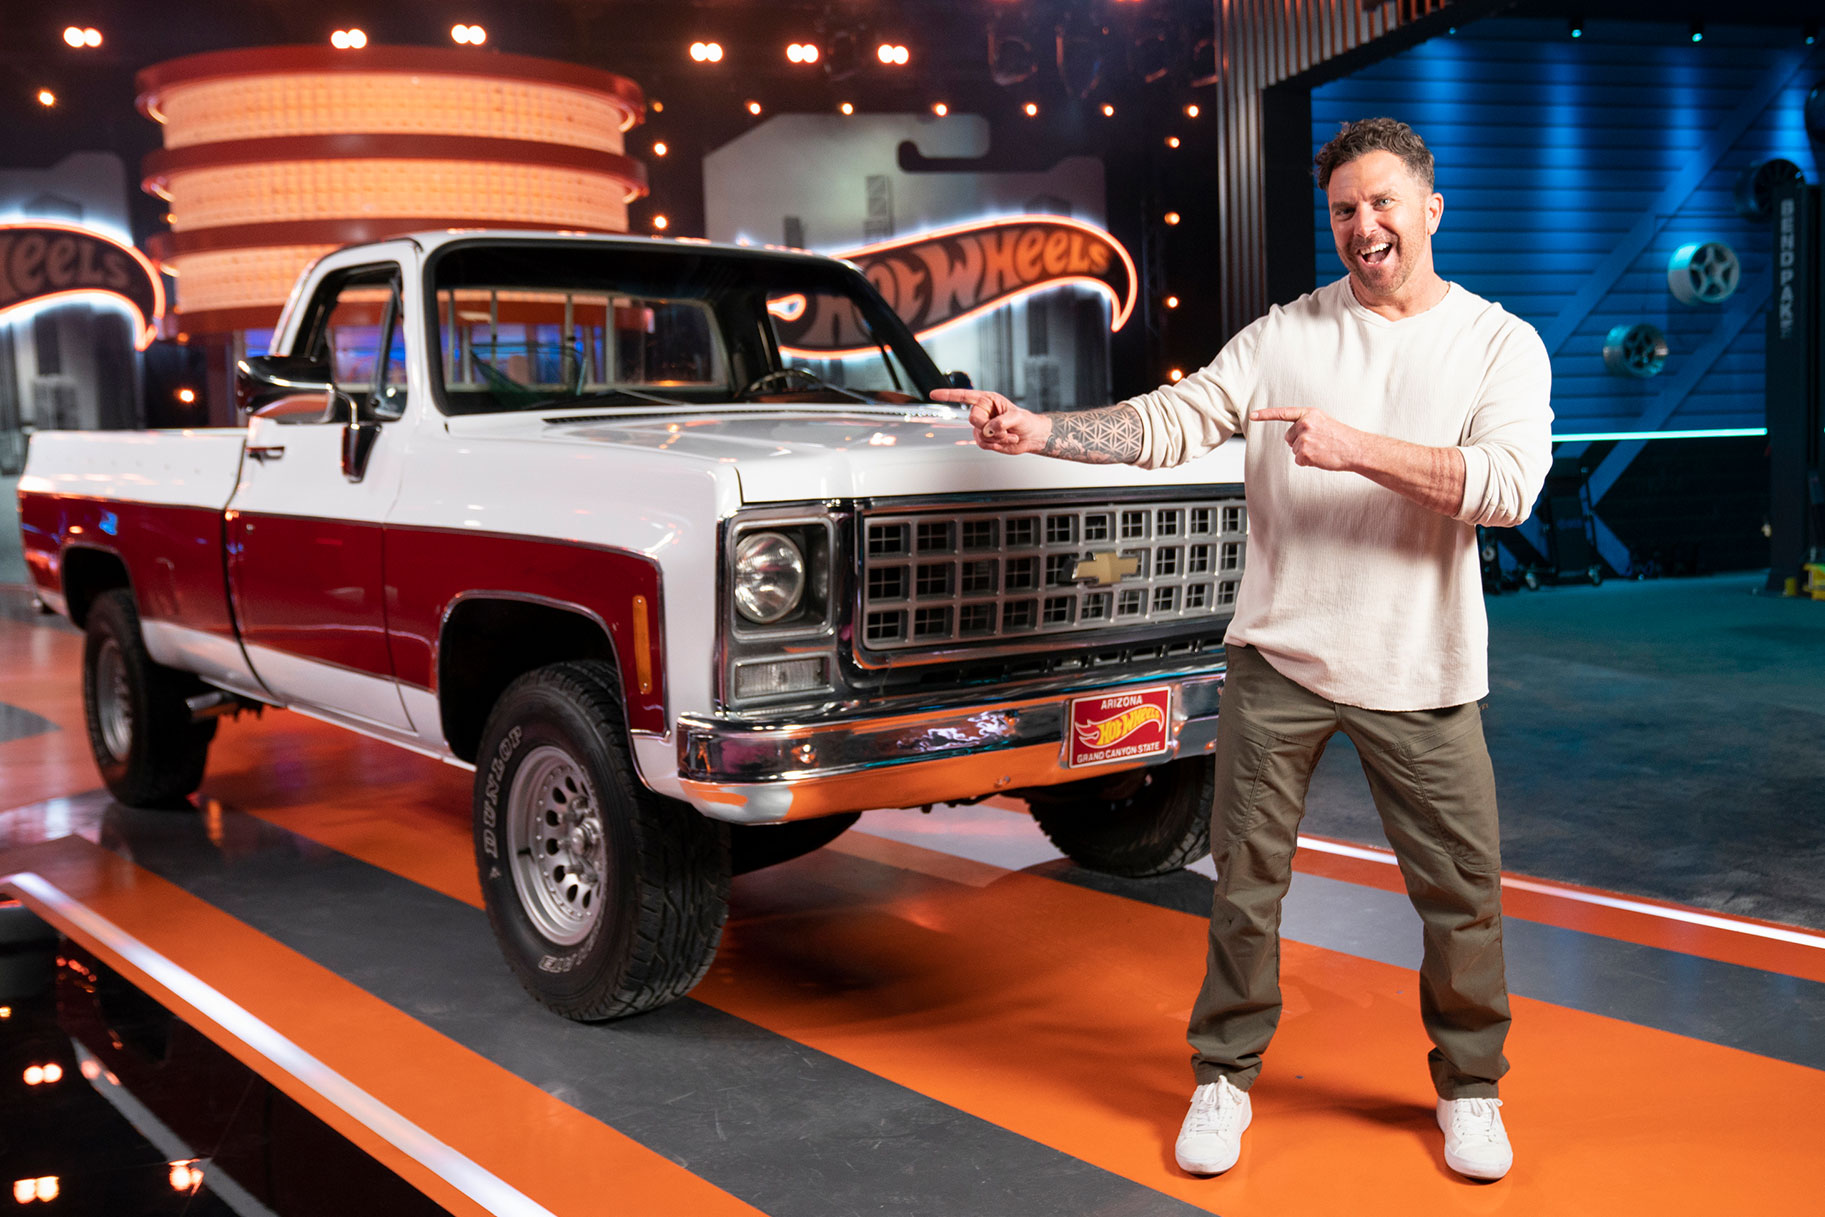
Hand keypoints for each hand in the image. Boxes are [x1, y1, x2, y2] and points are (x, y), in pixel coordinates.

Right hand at [931, 388, 1051, 454]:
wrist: (1031, 436)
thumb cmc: (1026, 421)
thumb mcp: (1016, 417)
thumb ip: (1001, 422)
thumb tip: (988, 430)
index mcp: (988, 400)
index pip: (964, 396)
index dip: (948, 395)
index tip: (933, 394)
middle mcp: (983, 412)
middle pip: (973, 419)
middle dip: (988, 426)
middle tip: (1003, 428)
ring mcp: (982, 426)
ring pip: (979, 434)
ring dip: (996, 437)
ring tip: (1009, 435)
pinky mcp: (984, 439)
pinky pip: (983, 444)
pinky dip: (996, 444)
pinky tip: (1006, 440)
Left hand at [1249, 407, 1363, 471]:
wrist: (1355, 448)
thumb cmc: (1341, 437)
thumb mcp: (1323, 422)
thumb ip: (1306, 424)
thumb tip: (1291, 438)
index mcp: (1309, 413)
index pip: (1283, 413)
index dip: (1265, 415)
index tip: (1252, 416)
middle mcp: (1305, 424)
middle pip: (1288, 437)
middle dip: (1299, 442)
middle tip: (1318, 443)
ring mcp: (1304, 438)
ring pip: (1294, 450)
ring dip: (1306, 453)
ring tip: (1323, 449)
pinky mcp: (1305, 453)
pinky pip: (1299, 460)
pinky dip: (1308, 462)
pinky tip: (1321, 457)